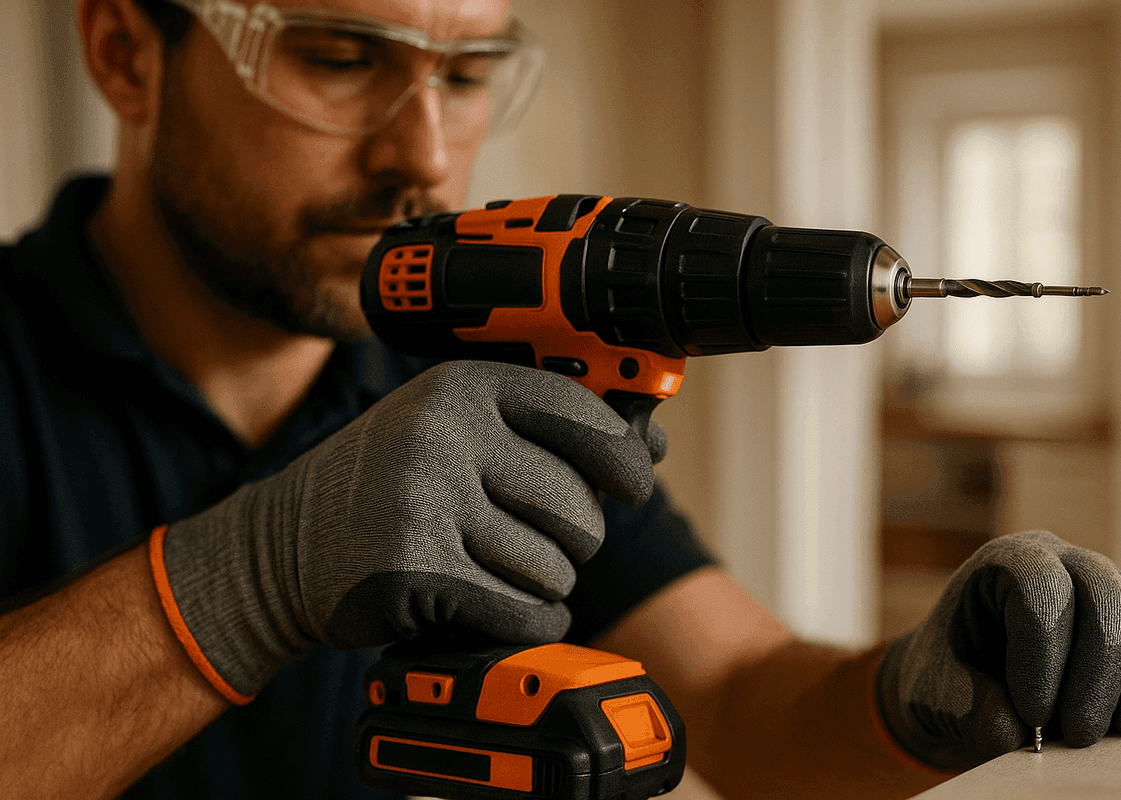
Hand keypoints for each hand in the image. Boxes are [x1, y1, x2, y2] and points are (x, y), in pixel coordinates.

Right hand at [150, 360, 656, 701]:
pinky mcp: (414, 571)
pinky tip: (495, 608)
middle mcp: (442, 433)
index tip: (634, 483)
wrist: (280, 550)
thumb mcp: (449, 431)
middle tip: (533, 539)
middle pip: (576, 505)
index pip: (577, 412)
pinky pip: (520, 611)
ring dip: (541, 585)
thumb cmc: (385, 487)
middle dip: (572, 538)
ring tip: (494, 571)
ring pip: (553, 568)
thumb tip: (651, 443)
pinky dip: (524, 621)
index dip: (620, 455)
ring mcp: (423, 501)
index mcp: (460, 387)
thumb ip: (538, 431)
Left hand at [875, 530, 1120, 770]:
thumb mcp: (935, 690)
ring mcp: (1106, 582)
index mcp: (1002, 562)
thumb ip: (970, 706)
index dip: (1043, 654)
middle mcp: (1061, 559)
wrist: (963, 677)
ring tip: (1116, 733)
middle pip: (1106, 598)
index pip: (1039, 588)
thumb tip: (1014, 729)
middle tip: (1079, 735)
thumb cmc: (946, 674)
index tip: (1034, 714)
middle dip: (1098, 675)